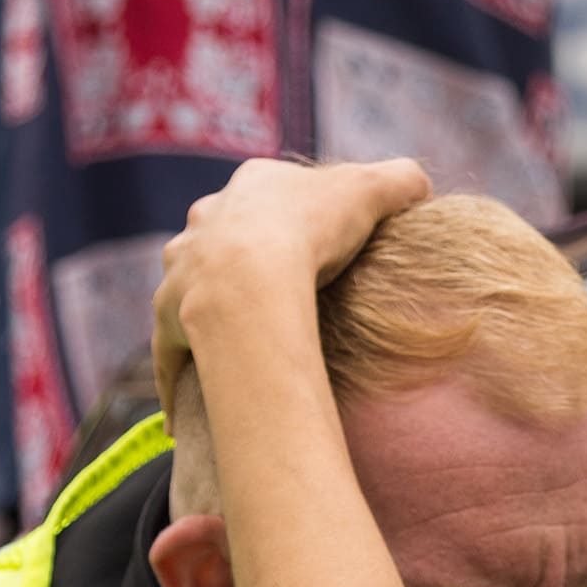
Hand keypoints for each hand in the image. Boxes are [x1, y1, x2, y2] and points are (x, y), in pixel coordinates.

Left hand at [149, 157, 433, 409]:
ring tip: (229, 333)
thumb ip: (399, 180)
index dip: (292, 212)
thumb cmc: (313, 228)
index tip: (313, 235)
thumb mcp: (373, 191)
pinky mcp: (168, 318)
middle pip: (223, 235)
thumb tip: (419, 185)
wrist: (252, 277)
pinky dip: (176, 374)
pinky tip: (180, 406)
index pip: (269, 194)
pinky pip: (170, 349)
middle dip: (242, 255)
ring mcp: (180, 269)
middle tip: (273, 286)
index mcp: (250, 187)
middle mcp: (204, 223)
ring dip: (204, 304)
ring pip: (189, 284)